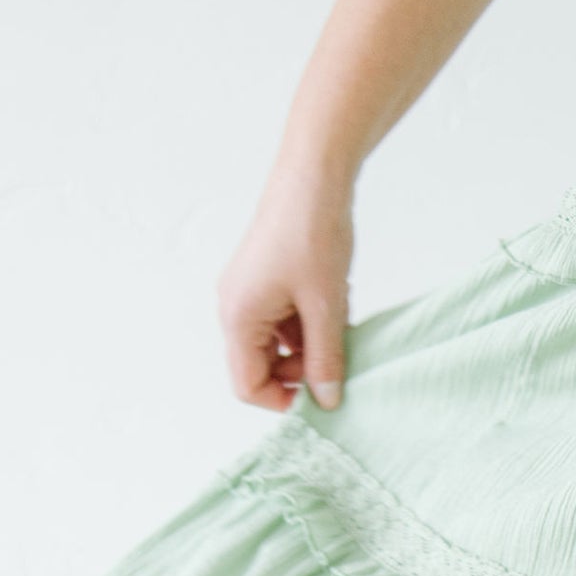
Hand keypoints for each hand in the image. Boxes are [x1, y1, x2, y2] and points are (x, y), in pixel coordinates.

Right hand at [216, 174, 353, 412]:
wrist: (314, 175)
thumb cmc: (312, 233)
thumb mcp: (326, 305)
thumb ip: (325, 358)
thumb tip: (327, 400)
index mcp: (238, 317)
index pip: (247, 385)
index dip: (283, 400)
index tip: (322, 397)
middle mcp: (235, 307)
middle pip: (261, 366)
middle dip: (301, 370)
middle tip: (338, 359)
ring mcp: (249, 292)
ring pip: (278, 343)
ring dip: (310, 345)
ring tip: (340, 323)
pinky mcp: (265, 279)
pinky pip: (284, 318)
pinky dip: (310, 322)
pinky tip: (335, 303)